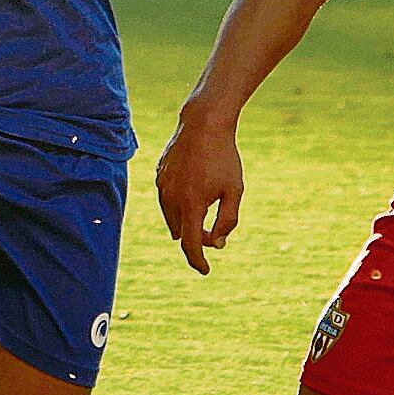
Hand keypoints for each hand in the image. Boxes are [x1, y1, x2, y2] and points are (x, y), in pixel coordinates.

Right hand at [155, 109, 245, 273]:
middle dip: (197, 237)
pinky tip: (193, 190)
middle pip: (181, 233)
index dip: (198, 261)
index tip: (205, 270)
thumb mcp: (234, 191)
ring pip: (172, 217)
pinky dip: (179, 204)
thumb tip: (217, 243)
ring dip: (186, 222)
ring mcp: (162, 186)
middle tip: (214, 233)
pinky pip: (167, 199)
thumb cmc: (223, 158)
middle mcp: (171, 199)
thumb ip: (227, 220)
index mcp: (191, 205)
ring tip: (206, 208)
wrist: (204, 124)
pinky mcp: (159, 175)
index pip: (190, 245)